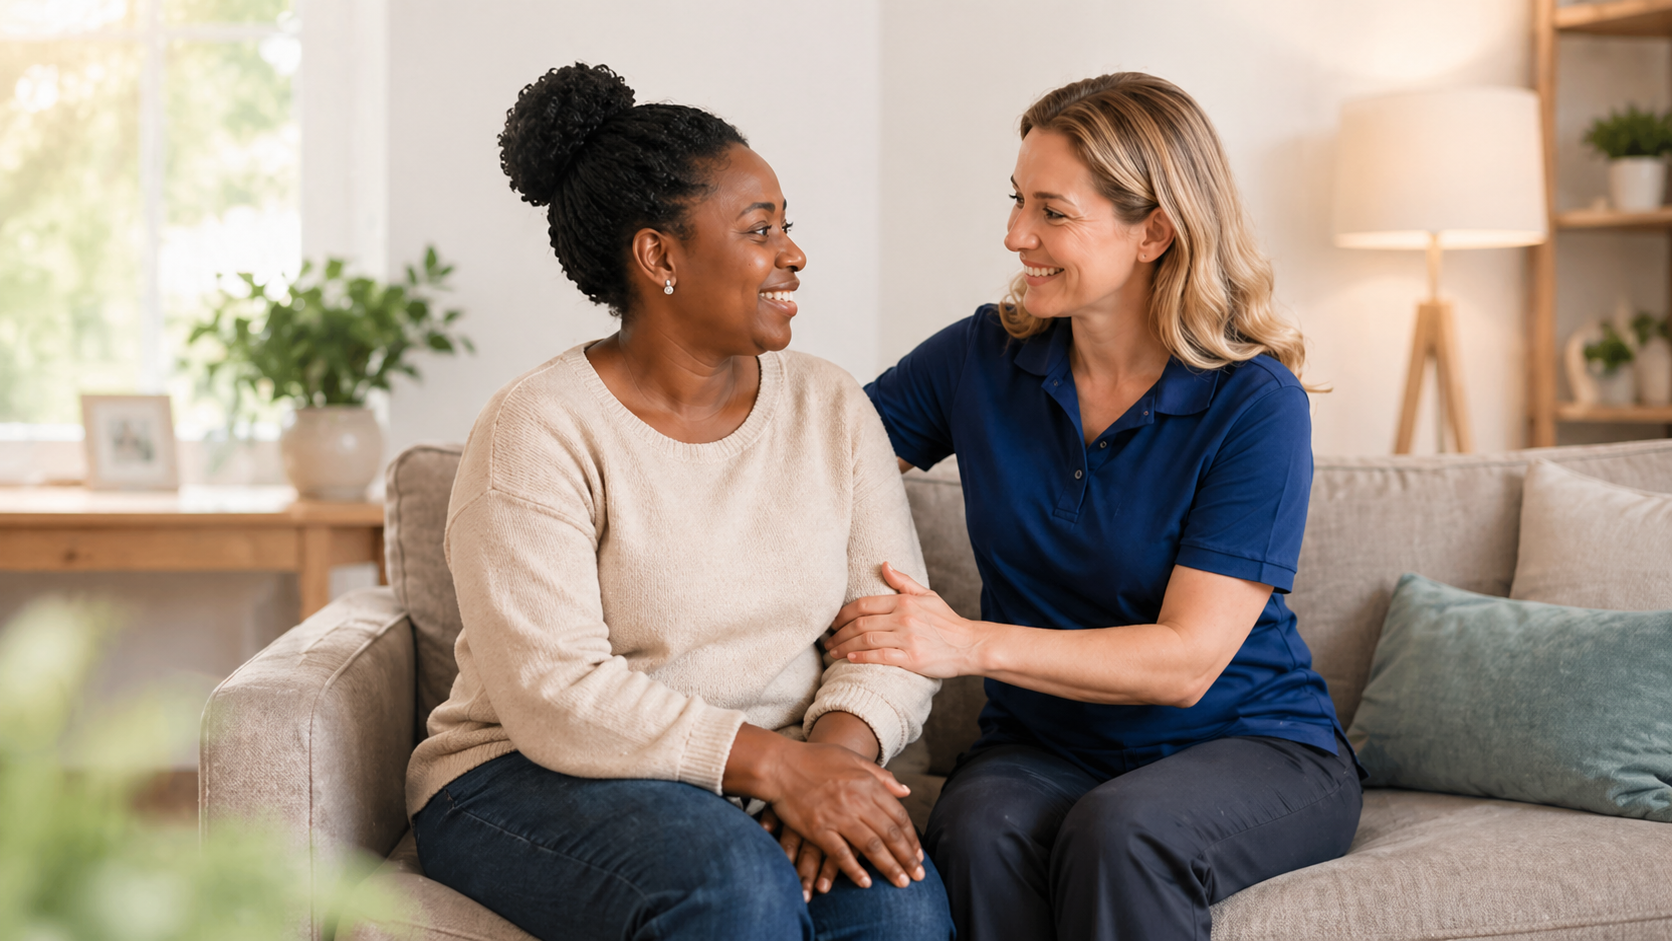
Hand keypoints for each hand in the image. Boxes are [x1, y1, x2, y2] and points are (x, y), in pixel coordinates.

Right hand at [749, 737, 924, 893]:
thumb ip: (881, 776)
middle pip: (890, 834)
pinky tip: (866, 883)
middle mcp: (857, 801)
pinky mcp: (817, 829)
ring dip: (889, 867)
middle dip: (907, 858)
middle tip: (919, 877)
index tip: (919, 855)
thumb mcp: (852, 759)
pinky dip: (854, 870)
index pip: (898, 815)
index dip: (911, 838)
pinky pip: (840, 854)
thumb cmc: (815, 759)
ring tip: (902, 883)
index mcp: (868, 784)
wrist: (779, 764)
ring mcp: (837, 816)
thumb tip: (907, 791)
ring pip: (871, 846)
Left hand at [826, 562, 986, 677]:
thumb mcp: (928, 596)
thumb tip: (884, 565)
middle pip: (861, 623)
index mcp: (904, 601)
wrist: (971, 645)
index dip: (843, 614)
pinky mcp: (912, 658)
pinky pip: (880, 656)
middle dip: (839, 632)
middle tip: (827, 641)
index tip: (833, 623)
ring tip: (833, 652)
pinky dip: (862, 657)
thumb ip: (904, 582)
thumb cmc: (948, 622)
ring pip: (866, 639)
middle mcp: (904, 617)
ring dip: (845, 646)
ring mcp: (908, 638)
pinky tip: (850, 659)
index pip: (864, 604)